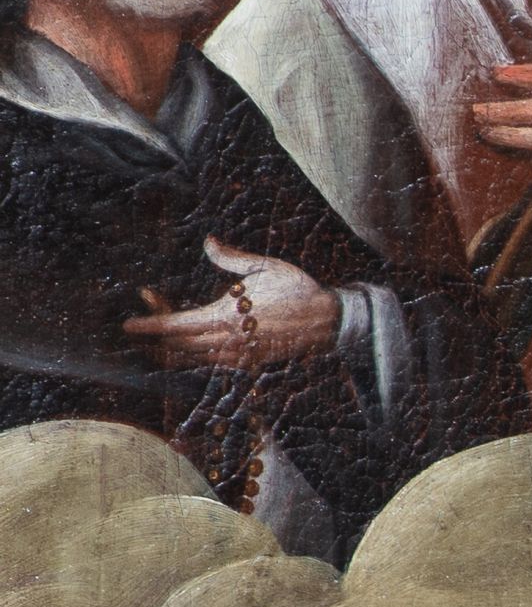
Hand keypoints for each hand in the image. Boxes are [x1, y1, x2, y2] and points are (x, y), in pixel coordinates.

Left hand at [122, 241, 342, 369]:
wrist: (329, 322)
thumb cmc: (298, 291)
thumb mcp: (266, 267)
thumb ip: (232, 258)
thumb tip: (209, 242)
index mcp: (228, 317)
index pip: (177, 326)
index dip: (151, 325)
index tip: (128, 325)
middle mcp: (229, 342)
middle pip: (179, 345)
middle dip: (155, 335)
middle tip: (140, 318)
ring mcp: (239, 356)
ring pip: (193, 359)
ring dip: (170, 349)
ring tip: (154, 338)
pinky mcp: (249, 363)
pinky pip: (211, 364)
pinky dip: (192, 358)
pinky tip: (186, 348)